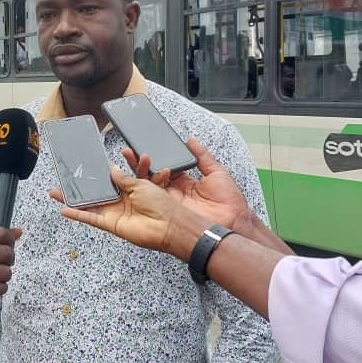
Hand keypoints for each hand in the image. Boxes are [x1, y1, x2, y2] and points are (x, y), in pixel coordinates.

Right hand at [0, 227, 22, 309]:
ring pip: (7, 272)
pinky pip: (2, 288)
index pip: (1, 234)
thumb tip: (19, 232)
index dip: (10, 240)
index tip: (9, 245)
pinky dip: (0, 288)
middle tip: (1, 262)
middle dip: (9, 259)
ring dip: (4, 275)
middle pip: (7, 253)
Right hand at [49, 168, 204, 260]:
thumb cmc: (162, 203)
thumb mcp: (142, 183)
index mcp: (132, 188)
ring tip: (55, 193)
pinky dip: (78, 214)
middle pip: (96, 192)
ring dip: (73, 200)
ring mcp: (115, 213)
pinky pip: (91, 218)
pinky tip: (64, 210)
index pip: (111, 179)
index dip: (99, 173)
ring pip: (89, 205)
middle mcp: (122, 201)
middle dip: (81, 186)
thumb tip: (111, 169)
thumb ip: (124, 178)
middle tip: (66, 179)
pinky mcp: (111, 224)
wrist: (170, 225)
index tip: (86, 167)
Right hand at [125, 139, 291, 253]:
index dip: (153, 159)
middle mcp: (174, 192)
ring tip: (130, 160)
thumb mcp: (216, 172)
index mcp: (185, 182)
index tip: (143, 149)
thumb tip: (191, 141)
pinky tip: (133, 181)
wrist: (233, 222)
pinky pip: (151, 202)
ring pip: (147, 188)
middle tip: (128, 152)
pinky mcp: (168, 212)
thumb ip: (202, 156)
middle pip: (152, 177)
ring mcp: (170, 203)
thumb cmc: (229, 201)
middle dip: (139, 164)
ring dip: (137, 174)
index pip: (164, 167)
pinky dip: (141, 192)